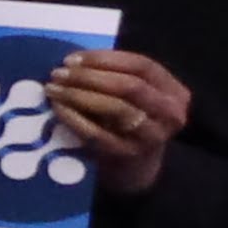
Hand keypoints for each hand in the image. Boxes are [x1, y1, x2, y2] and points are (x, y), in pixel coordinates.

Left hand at [49, 42, 193, 196]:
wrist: (135, 168)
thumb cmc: (129, 122)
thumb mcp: (135, 97)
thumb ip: (115, 76)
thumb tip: (73, 60)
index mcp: (174, 92)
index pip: (142, 66)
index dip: (105, 59)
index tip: (72, 58)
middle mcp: (170, 113)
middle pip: (131, 86)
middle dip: (90, 76)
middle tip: (58, 73)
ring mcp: (151, 136)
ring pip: (117, 108)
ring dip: (80, 95)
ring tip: (54, 89)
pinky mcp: (129, 155)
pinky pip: (98, 133)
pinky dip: (74, 118)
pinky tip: (58, 109)